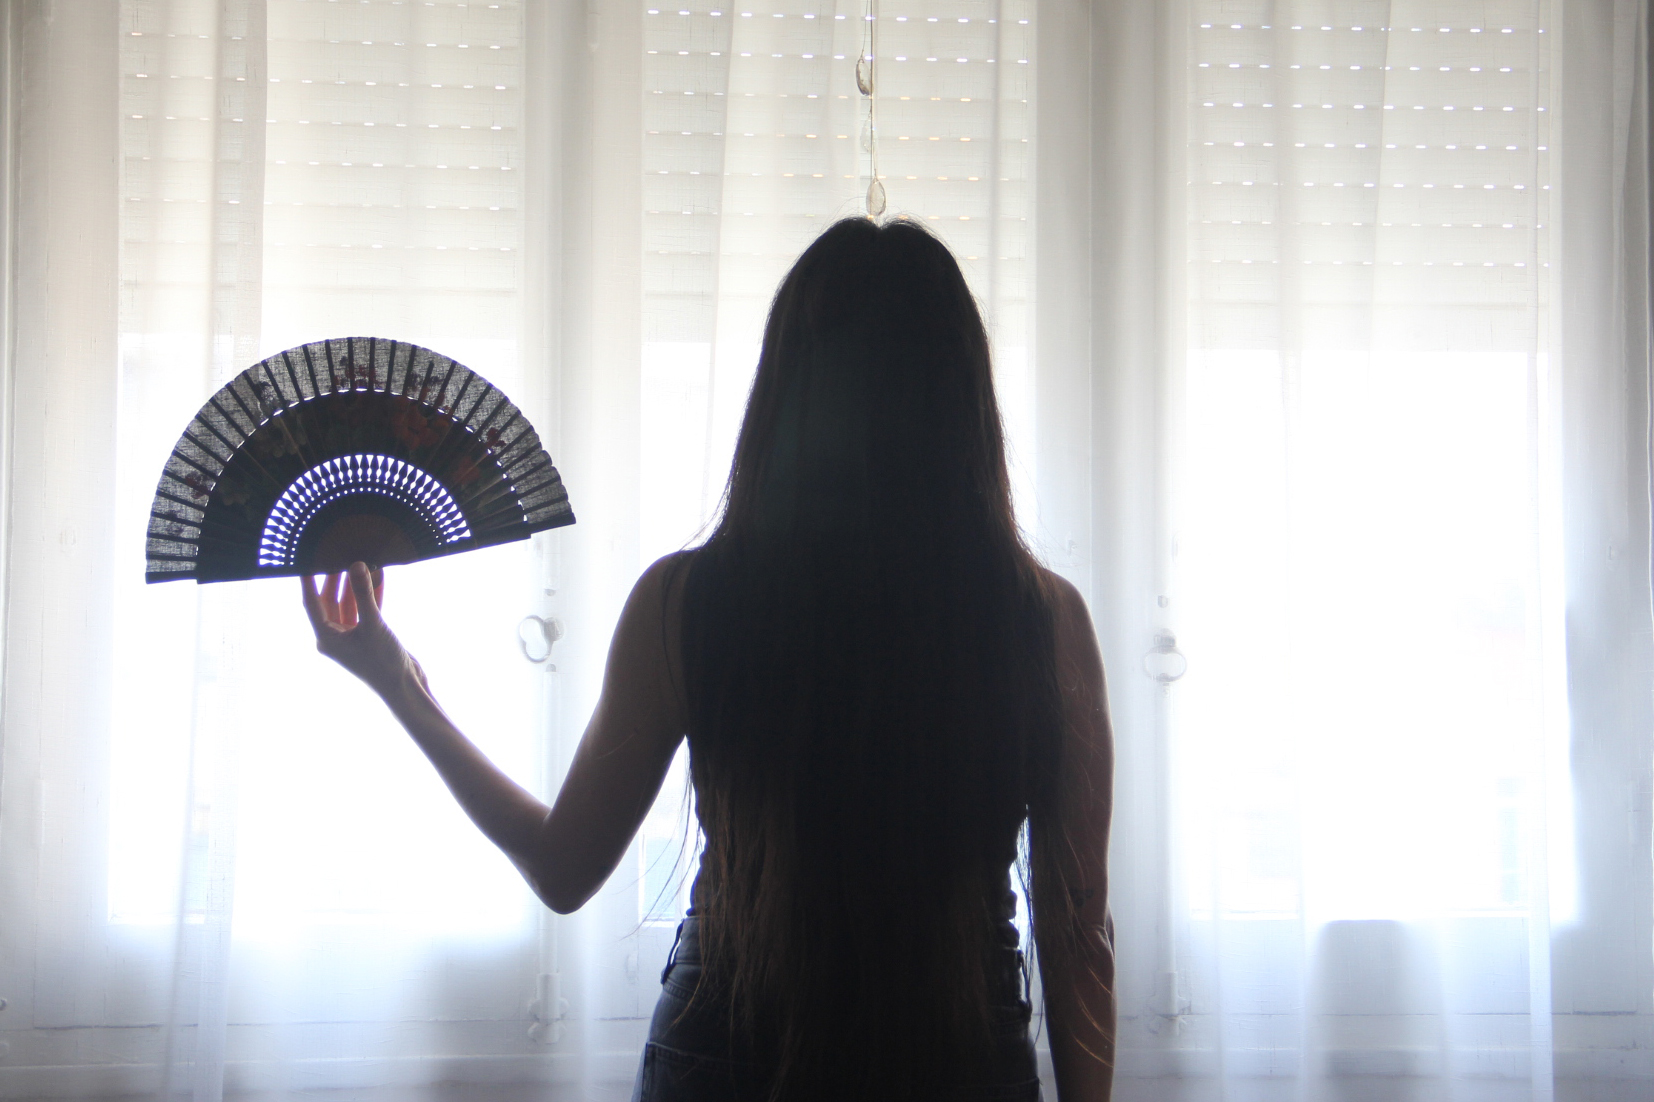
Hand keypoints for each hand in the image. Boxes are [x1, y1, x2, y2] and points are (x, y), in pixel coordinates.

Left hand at [301, 562, 428, 702]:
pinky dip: (371, 595)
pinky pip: (365, 610)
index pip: (312, 603)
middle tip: (337, 554)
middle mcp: (335, 637)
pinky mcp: (369, 636)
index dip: (308, 580)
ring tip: (361, 561)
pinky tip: (378, 578)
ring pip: (349, 604)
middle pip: (329, 601)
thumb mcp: (373, 625)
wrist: (405, 687)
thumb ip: (363, 594)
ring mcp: (352, 636)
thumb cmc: (383, 663)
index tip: (306, 559)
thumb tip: (356, 565)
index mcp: (326, 638)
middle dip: (335, 579)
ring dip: (356, 586)